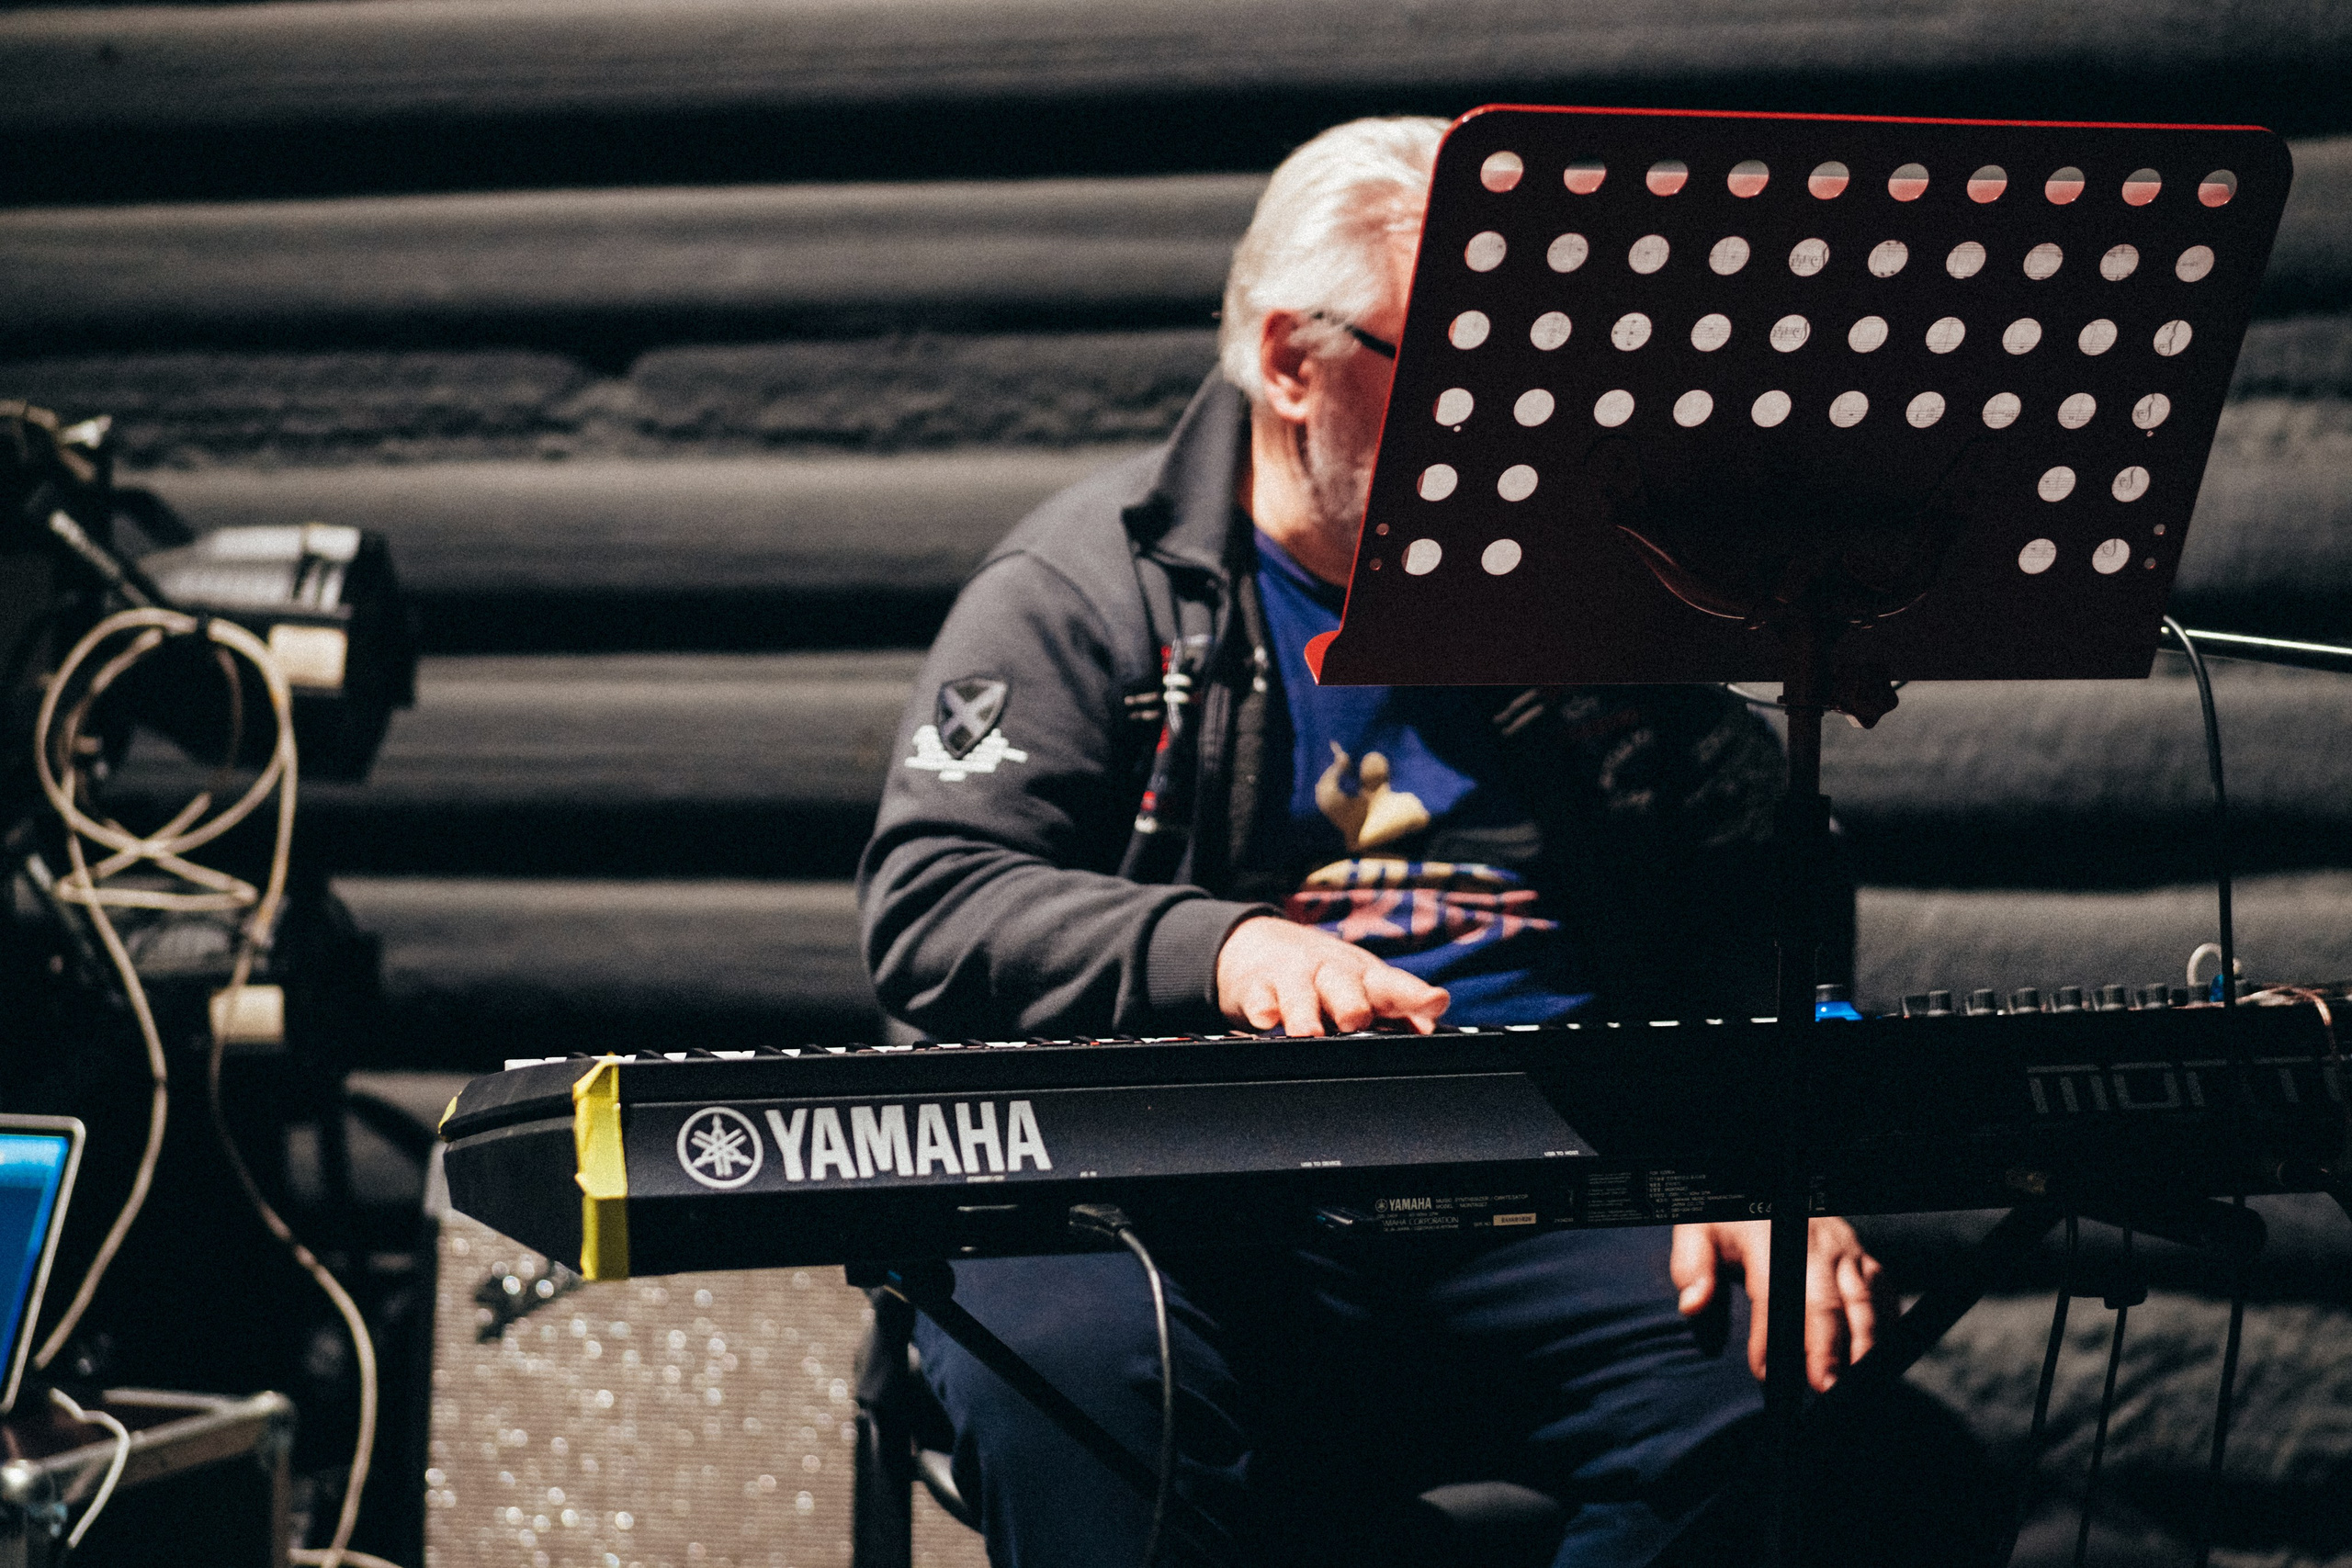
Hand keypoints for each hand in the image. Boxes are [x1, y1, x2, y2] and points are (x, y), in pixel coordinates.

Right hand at [1215, 916, 1448, 1035]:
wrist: (1261, 944)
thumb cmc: (1326, 976)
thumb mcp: (1364, 987)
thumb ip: (1399, 1009)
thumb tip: (1430, 1027)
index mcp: (1365, 977)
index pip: (1394, 985)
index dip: (1415, 994)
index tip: (1434, 1001)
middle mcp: (1332, 973)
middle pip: (1345, 985)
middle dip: (1352, 1002)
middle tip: (1357, 1019)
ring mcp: (1294, 977)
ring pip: (1300, 993)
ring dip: (1304, 1011)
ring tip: (1309, 1031)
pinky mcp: (1257, 986)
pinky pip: (1258, 997)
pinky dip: (1261, 1007)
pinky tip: (1264, 1019)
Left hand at [1670, 1218, 1888, 1390]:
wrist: (1767, 1193)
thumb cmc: (1730, 1221)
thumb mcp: (1699, 1231)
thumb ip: (1693, 1267)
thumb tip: (1694, 1306)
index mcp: (1772, 1236)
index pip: (1773, 1292)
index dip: (1770, 1337)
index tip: (1764, 1375)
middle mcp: (1816, 1242)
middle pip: (1827, 1301)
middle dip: (1828, 1348)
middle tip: (1825, 1389)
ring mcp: (1846, 1249)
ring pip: (1864, 1299)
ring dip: (1864, 1344)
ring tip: (1856, 1384)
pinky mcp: (1864, 1258)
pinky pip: (1884, 1292)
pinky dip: (1885, 1326)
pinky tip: (1879, 1359)